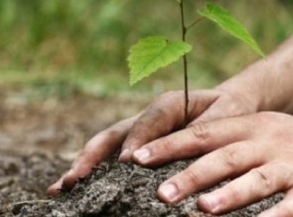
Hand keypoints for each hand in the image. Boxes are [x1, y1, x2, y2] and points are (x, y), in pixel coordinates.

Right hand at [47, 87, 257, 194]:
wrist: (230, 106)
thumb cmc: (230, 111)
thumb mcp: (227, 115)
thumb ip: (207, 128)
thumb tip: (186, 149)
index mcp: (171, 103)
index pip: (151, 120)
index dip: (138, 139)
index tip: (128, 162)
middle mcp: (149, 117)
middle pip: (115, 133)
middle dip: (93, 156)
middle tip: (75, 180)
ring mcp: (140, 132)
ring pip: (107, 146)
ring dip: (84, 165)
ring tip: (62, 188)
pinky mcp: (139, 145)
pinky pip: (112, 157)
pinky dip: (93, 172)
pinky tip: (75, 190)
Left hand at [131, 112, 292, 216]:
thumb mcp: (266, 131)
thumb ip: (230, 141)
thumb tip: (186, 160)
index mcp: (253, 126)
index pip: (204, 133)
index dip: (170, 144)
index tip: (138, 157)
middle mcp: (270, 142)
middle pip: (225, 156)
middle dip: (192, 174)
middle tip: (160, 192)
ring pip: (257, 179)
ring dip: (230, 195)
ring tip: (203, 209)